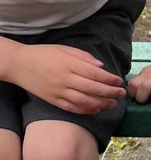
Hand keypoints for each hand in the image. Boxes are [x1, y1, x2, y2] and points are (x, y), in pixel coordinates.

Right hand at [7, 43, 124, 112]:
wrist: (19, 65)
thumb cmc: (44, 54)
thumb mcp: (64, 49)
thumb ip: (84, 57)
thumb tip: (101, 66)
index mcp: (69, 64)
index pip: (95, 74)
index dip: (110, 79)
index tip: (119, 81)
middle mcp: (65, 79)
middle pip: (93, 88)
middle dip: (110, 92)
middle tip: (122, 94)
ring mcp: (59, 91)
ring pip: (85, 101)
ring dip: (102, 104)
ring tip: (113, 104)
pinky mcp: (54, 100)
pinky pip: (73, 108)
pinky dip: (87, 110)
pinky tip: (97, 109)